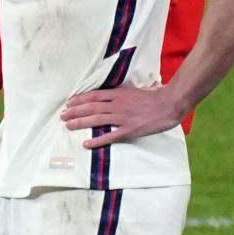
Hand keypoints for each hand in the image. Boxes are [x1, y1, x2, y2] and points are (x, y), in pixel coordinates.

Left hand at [61, 84, 183, 148]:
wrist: (171, 103)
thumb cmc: (156, 96)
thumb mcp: (136, 90)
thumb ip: (124, 92)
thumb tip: (114, 93)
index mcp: (119, 94)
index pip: (94, 96)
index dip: (79, 100)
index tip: (69, 103)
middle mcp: (118, 104)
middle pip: (91, 107)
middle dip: (74, 111)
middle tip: (62, 116)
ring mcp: (123, 117)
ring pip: (96, 120)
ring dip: (80, 123)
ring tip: (68, 126)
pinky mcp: (130, 129)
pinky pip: (110, 136)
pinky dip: (97, 140)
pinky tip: (86, 144)